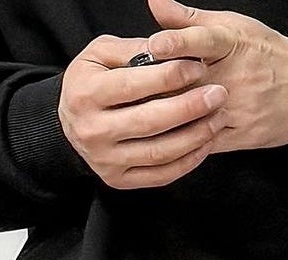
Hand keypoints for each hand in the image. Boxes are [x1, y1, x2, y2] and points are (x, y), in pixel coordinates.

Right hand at [58, 35, 231, 187]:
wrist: (69, 123)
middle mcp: (94, 131)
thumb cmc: (90, 83)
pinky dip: (187, 162)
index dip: (170, 77)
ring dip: (195, 136)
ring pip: (159, 153)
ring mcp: (106, 160)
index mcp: (87, 94)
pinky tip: (204, 144)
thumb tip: (167, 50)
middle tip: (218, 95)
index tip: (197, 68)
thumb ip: (132, 49)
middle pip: (150, 122)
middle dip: (190, 108)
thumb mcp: (100, 54)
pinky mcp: (119, 180)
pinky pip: (160, 176)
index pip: (134, 86)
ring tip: (217, 119)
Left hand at [143, 0, 287, 153]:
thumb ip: (190, 18)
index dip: (178, 42)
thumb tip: (155, 2)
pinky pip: (203, 142)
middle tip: (128, 89)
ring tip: (135, 117)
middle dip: (159, 87)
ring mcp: (236, 109)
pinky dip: (180, 142)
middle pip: (192, 83)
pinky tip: (157, 141)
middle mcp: (234, 77)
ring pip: (195, 116)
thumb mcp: (233, 26)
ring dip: (166, 118)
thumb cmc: (265, 53)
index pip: (204, 40)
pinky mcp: (238, 136)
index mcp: (233, 44)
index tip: (154, 45)